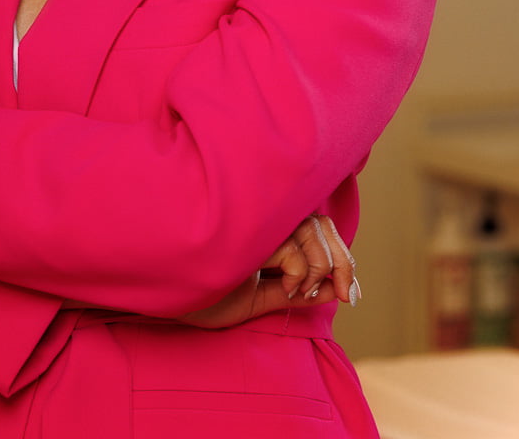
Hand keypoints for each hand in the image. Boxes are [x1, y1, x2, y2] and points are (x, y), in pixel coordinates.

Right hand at [179, 214, 358, 328]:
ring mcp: (254, 220)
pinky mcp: (246, 230)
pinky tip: (285, 287)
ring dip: (319, 268)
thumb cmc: (203, 295)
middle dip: (342, 261)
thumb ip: (293, 292)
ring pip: (310, 230)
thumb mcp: (257, 300)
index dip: (341, 256)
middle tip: (347, 297)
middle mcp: (262, 218)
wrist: (168, 299)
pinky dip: (299, 272)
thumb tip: (332, 291)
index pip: (318, 227)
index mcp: (266, 230)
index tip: (350, 295)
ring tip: (298, 292)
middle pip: (321, 223)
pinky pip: (291, 248)